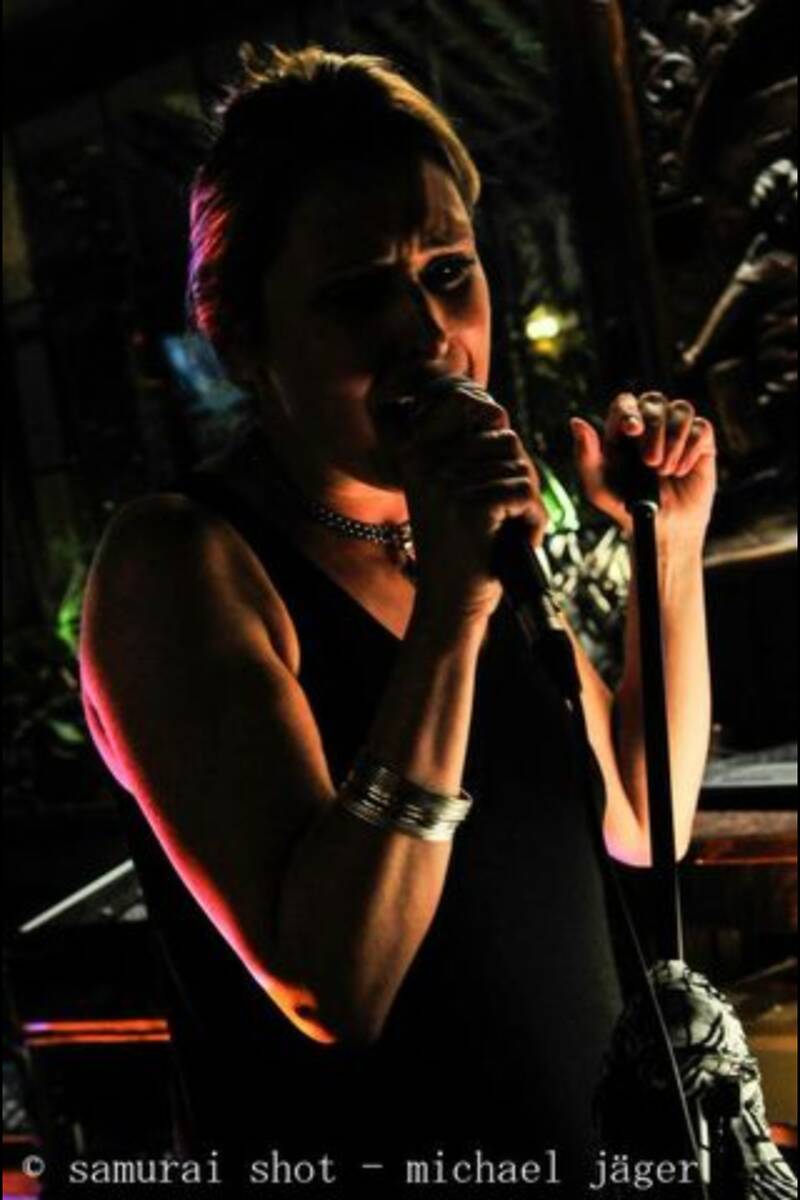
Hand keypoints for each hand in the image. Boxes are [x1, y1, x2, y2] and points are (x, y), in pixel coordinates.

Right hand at [392, 380, 548, 622]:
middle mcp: (427, 463)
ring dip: (528, 506)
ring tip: (508, 535)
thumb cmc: (461, 550)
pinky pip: (527, 496)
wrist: (449, 605)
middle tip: (508, 520)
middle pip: (509, 444)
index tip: (496, 497)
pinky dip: (535, 523)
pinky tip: (519, 544)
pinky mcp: (473, 507)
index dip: (507, 461)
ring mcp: (448, 483)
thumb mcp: (453, 493)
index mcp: (418, 453)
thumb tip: (499, 415)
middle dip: (521, 482)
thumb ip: (473, 453)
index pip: (489, 426)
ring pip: (522, 471)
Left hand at [570, 392, 716, 541]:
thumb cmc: (626, 506)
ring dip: (673, 439)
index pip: (625, 402)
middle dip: (653, 430)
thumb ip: (585, 456)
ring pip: (681, 409)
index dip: (629, 411)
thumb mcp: (598, 487)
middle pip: (654, 401)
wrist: (660, 528)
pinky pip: (702, 428)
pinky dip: (691, 449)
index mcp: (622, 430)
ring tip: (666, 470)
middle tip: (651, 463)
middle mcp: (650, 425)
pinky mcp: (701, 442)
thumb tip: (576, 422)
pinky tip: (681, 470)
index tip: (632, 430)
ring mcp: (677, 431)